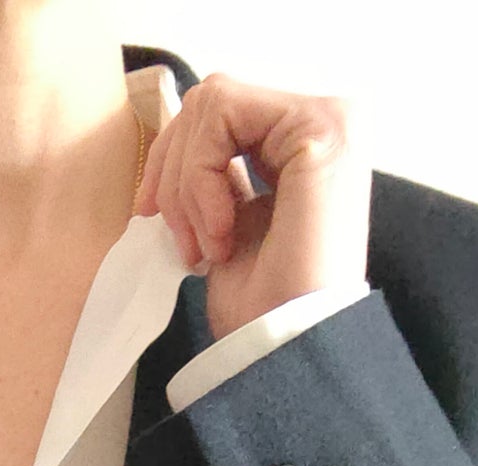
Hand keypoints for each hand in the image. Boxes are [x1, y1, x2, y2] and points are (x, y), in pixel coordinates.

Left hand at [134, 75, 371, 342]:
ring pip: (211, 104)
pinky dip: (202, 178)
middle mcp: (322, 124)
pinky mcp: (321, 127)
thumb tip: (170, 151)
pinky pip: (222, 116)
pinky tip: (223, 234)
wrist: (286, 350)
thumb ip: (212, 178)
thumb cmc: (259, 308)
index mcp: (301, 148)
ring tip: (207, 247)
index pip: (216, 117)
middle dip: (174, 176)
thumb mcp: (223, 226)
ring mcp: (328, 120)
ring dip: (188, 184)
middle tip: (185, 246)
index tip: (149, 217)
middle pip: (208, 103)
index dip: (169, 161)